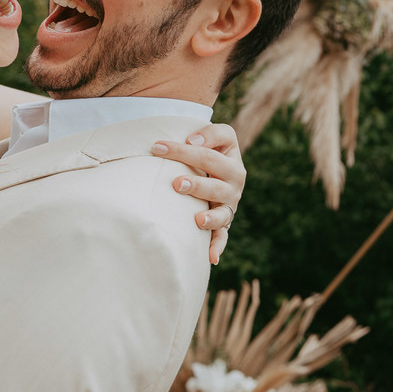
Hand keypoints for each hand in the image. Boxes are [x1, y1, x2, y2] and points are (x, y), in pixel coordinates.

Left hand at [151, 123, 244, 264]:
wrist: (219, 170)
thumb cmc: (211, 150)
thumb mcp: (218, 136)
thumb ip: (209, 134)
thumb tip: (192, 142)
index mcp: (232, 163)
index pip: (208, 155)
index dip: (183, 150)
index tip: (157, 147)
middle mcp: (234, 186)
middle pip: (216, 185)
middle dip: (197, 184)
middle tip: (176, 183)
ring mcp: (229, 207)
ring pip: (222, 214)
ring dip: (210, 217)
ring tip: (196, 220)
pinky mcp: (223, 224)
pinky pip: (222, 237)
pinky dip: (217, 247)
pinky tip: (211, 258)